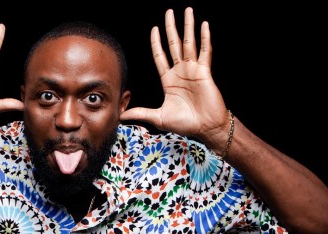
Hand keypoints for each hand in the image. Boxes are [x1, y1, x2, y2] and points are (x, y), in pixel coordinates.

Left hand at [120, 8, 227, 148]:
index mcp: (169, 80)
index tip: (154, 28)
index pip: (160, 56)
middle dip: (171, 28)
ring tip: (188, 10)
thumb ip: (141, 113)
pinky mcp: (205, 72)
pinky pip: (205, 52)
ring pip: (189, 43)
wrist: (206, 129)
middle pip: (174, 44)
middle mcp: (181, 72)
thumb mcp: (158, 117)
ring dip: (188, 26)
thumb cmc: (185, 124)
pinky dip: (204, 38)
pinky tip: (203, 25)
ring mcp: (194, 70)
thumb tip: (121, 116)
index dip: (157, 42)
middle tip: (169, 12)